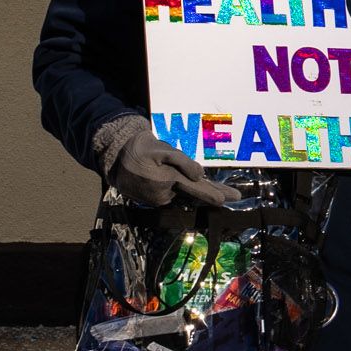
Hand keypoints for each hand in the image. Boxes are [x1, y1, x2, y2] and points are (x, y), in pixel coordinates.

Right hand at [93, 115, 235, 209]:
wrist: (116, 158)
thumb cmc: (142, 150)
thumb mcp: (162, 150)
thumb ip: (182, 162)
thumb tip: (200, 175)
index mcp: (170, 180)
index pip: (198, 189)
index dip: (214, 194)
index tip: (229, 199)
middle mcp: (166, 194)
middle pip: (195, 194)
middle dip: (214, 193)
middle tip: (234, 195)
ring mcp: (159, 199)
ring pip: (183, 194)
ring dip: (193, 189)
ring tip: (198, 180)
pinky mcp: (154, 200)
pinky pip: (172, 195)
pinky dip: (179, 189)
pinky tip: (179, 182)